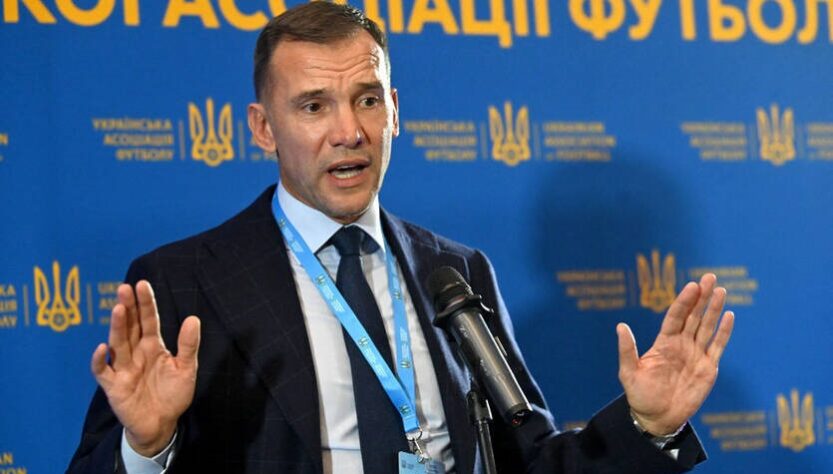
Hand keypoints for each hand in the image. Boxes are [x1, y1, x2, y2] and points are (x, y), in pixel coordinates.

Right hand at [91, 280, 200, 455]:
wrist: (162, 424)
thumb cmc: (173, 394)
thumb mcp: (186, 368)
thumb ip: (188, 345)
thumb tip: (193, 318)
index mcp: (153, 346)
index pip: (148, 320)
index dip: (145, 303)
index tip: (142, 284)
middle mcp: (136, 353)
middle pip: (130, 327)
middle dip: (127, 308)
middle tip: (124, 288)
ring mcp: (123, 368)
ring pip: (117, 343)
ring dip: (116, 327)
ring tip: (118, 309)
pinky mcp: (113, 386)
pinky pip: (103, 371)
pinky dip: (100, 360)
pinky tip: (103, 348)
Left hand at [617, 273, 733, 435]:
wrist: (656, 417)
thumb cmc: (640, 395)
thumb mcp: (629, 372)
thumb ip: (627, 350)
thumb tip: (620, 326)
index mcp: (663, 342)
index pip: (676, 316)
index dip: (684, 301)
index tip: (692, 285)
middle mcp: (681, 345)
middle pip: (694, 316)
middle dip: (702, 297)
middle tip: (710, 277)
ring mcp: (696, 355)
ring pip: (707, 327)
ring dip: (714, 309)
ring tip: (720, 290)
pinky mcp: (708, 368)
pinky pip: (718, 346)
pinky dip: (724, 332)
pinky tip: (729, 315)